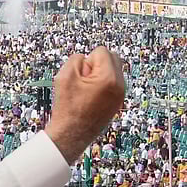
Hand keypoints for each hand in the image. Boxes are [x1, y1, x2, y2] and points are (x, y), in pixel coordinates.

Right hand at [45, 46, 124, 163]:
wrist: (71, 135)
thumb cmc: (68, 109)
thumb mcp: (65, 76)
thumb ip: (77, 59)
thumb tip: (88, 59)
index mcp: (109, 78)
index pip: (102, 51)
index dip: (87, 60)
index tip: (81, 75)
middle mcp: (119, 86)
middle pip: (113, 57)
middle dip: (97, 63)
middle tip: (84, 80)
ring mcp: (120, 95)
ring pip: (113, 69)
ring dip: (100, 73)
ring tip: (87, 90)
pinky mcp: (118, 101)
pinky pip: (113, 82)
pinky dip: (103, 84)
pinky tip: (91, 96)